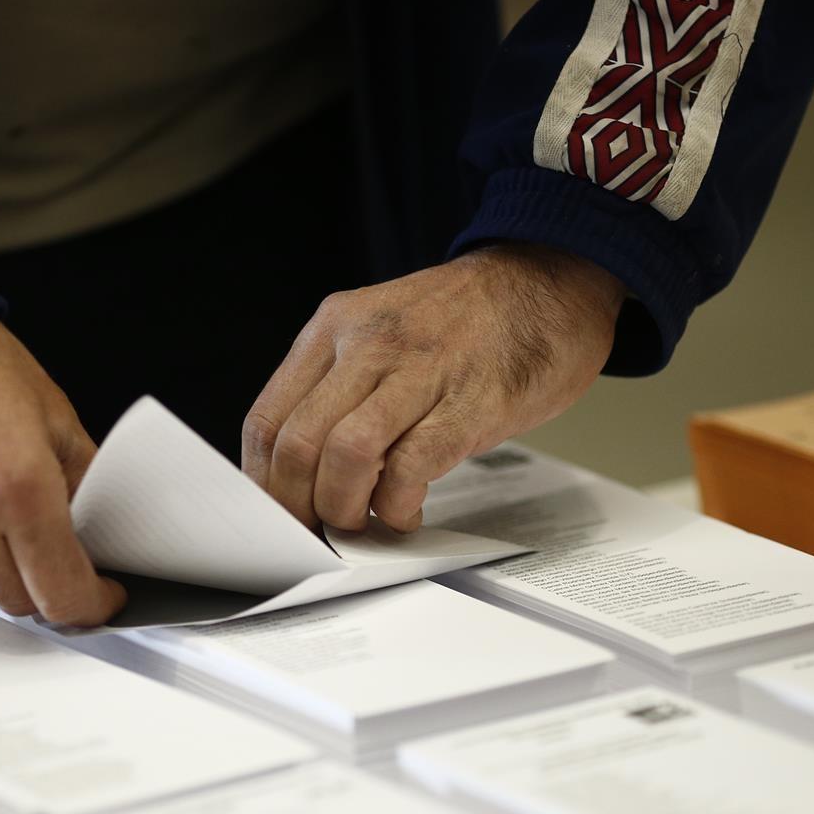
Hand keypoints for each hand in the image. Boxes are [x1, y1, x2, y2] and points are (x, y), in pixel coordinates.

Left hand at [242, 243, 623, 530]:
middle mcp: (368, 343)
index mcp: (334, 326)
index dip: (264, 484)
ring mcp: (420, 370)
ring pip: (345, 456)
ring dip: (345, 509)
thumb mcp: (380, 330)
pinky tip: (406, 512)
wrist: (549, 281)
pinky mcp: (470, 402)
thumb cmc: (465, 321)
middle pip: (298, 444)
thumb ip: (338, 387)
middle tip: (317, 532)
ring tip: (363, 523)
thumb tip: (300, 470)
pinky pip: (410, 468)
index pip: (267, 420)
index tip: (277, 516)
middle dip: (298, 508)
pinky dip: (398, 507)